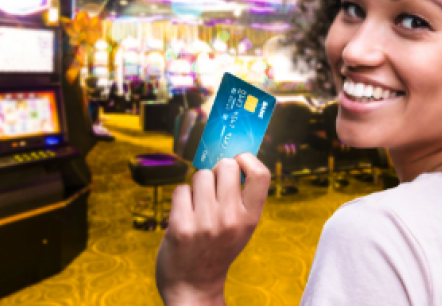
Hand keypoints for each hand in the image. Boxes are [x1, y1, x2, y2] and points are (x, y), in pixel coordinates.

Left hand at [155, 153, 270, 305]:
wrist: (193, 285)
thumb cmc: (218, 248)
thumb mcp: (241, 226)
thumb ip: (241, 196)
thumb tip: (234, 156)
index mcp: (250, 218)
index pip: (261, 174)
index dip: (248, 159)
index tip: (239, 161)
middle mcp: (230, 219)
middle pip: (226, 165)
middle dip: (217, 170)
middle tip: (213, 187)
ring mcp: (205, 223)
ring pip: (200, 174)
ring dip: (197, 185)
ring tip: (198, 206)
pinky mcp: (180, 226)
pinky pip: (180, 189)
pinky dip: (181, 198)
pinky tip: (185, 214)